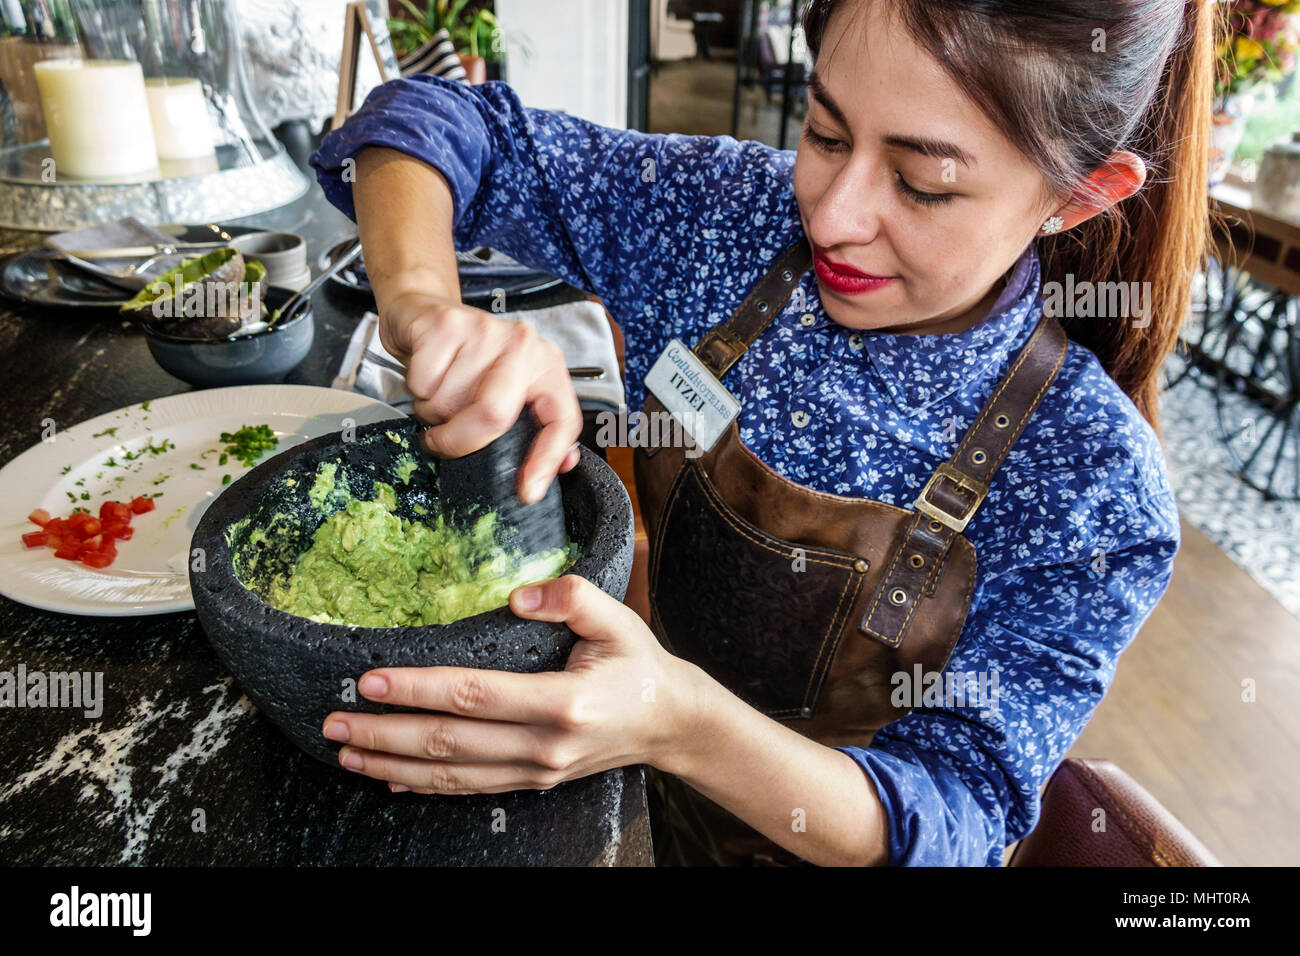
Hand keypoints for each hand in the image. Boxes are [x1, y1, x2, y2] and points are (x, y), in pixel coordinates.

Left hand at [319, 575, 701, 793]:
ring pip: (452, 775)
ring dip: (393, 767)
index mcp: (561, 703)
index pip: (473, 696)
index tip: (369, 681)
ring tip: (347, 753)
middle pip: (449, 744)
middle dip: (385, 736)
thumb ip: (571, 597)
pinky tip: (392, 779)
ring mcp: (537, 772)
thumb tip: (517, 596)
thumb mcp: (617, 619)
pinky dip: (426, 786)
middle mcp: (544, 746)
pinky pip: (470, 789)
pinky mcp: (534, 782)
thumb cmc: (638, 664)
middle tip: (333, 724)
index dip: (418, 689)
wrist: (669, 722)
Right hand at [378, 287, 581, 502]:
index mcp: (546, 364)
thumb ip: (534, 425)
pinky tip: (426, 370)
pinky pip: (423, 384)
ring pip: (449, 403)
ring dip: (433, 412)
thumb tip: (565, 464)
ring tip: (439, 389)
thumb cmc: (466, 359)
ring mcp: (484, 330)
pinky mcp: (445, 324)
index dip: (546, 460)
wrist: (422, 309)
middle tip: (441, 443)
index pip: (561, 420)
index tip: (527, 491)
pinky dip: (416, 390)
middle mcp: (522, 344)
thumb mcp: (508, 388)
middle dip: (460, 441)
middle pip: (494, 415)